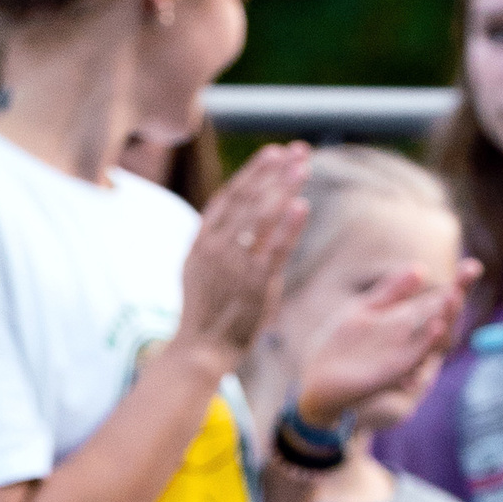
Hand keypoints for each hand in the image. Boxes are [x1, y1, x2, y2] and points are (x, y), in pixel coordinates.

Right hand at [177, 144, 310, 362]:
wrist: (199, 351)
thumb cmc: (206, 312)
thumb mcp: (202, 269)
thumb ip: (221, 243)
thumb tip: (243, 222)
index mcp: (203, 239)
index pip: (231, 195)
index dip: (253, 172)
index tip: (273, 153)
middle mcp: (217, 246)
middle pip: (249, 198)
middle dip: (274, 172)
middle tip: (297, 150)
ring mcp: (235, 264)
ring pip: (262, 217)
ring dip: (283, 188)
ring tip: (303, 165)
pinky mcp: (254, 285)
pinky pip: (274, 250)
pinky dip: (288, 226)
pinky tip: (302, 205)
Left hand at [296, 256, 479, 431]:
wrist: (319, 384)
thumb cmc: (342, 350)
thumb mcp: (366, 312)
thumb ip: (392, 292)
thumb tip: (421, 269)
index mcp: (406, 324)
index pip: (437, 301)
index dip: (456, 284)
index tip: (472, 265)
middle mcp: (410, 341)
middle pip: (441, 316)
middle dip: (457, 295)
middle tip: (472, 271)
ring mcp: (402, 357)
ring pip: (433, 337)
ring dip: (446, 316)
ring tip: (456, 295)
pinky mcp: (391, 373)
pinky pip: (415, 358)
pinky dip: (427, 344)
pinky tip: (436, 327)